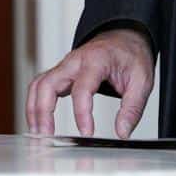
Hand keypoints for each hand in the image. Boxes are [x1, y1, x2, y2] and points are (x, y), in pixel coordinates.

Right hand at [25, 27, 153, 137]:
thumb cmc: (130, 56)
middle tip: (47, 137)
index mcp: (96, 60)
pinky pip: (40, 86)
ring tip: (38, 134)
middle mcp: (74, 62)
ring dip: (34, 109)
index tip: (86, 134)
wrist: (123, 38)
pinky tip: (38, 123)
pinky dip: (35, 104)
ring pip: (38, 85)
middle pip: (48, 84)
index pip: (82, 88)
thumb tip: (122, 133)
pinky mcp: (60, 73)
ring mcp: (64, 66)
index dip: (82, 113)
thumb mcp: (142, 80)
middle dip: (43, 112)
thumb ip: (132, 108)